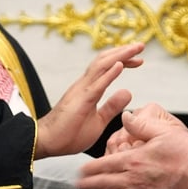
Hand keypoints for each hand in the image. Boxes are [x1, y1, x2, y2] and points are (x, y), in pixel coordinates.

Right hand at [35, 42, 143, 158]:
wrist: (46, 142)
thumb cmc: (69, 134)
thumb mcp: (98, 121)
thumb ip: (111, 107)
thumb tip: (128, 92)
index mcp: (88, 89)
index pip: (107, 67)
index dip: (123, 60)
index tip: (139, 59)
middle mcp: (84, 85)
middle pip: (105, 61)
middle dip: (124, 51)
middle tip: (140, 45)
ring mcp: (81, 91)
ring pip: (101, 66)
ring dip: (120, 56)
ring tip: (135, 49)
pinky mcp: (80, 101)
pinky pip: (97, 85)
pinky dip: (110, 74)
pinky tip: (121, 65)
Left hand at [77, 103, 187, 188]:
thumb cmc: (187, 153)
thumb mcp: (163, 131)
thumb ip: (140, 124)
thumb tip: (125, 117)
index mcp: (135, 161)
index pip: (105, 165)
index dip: (90, 168)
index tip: (80, 170)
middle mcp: (134, 180)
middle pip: (104, 184)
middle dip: (88, 184)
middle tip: (76, 185)